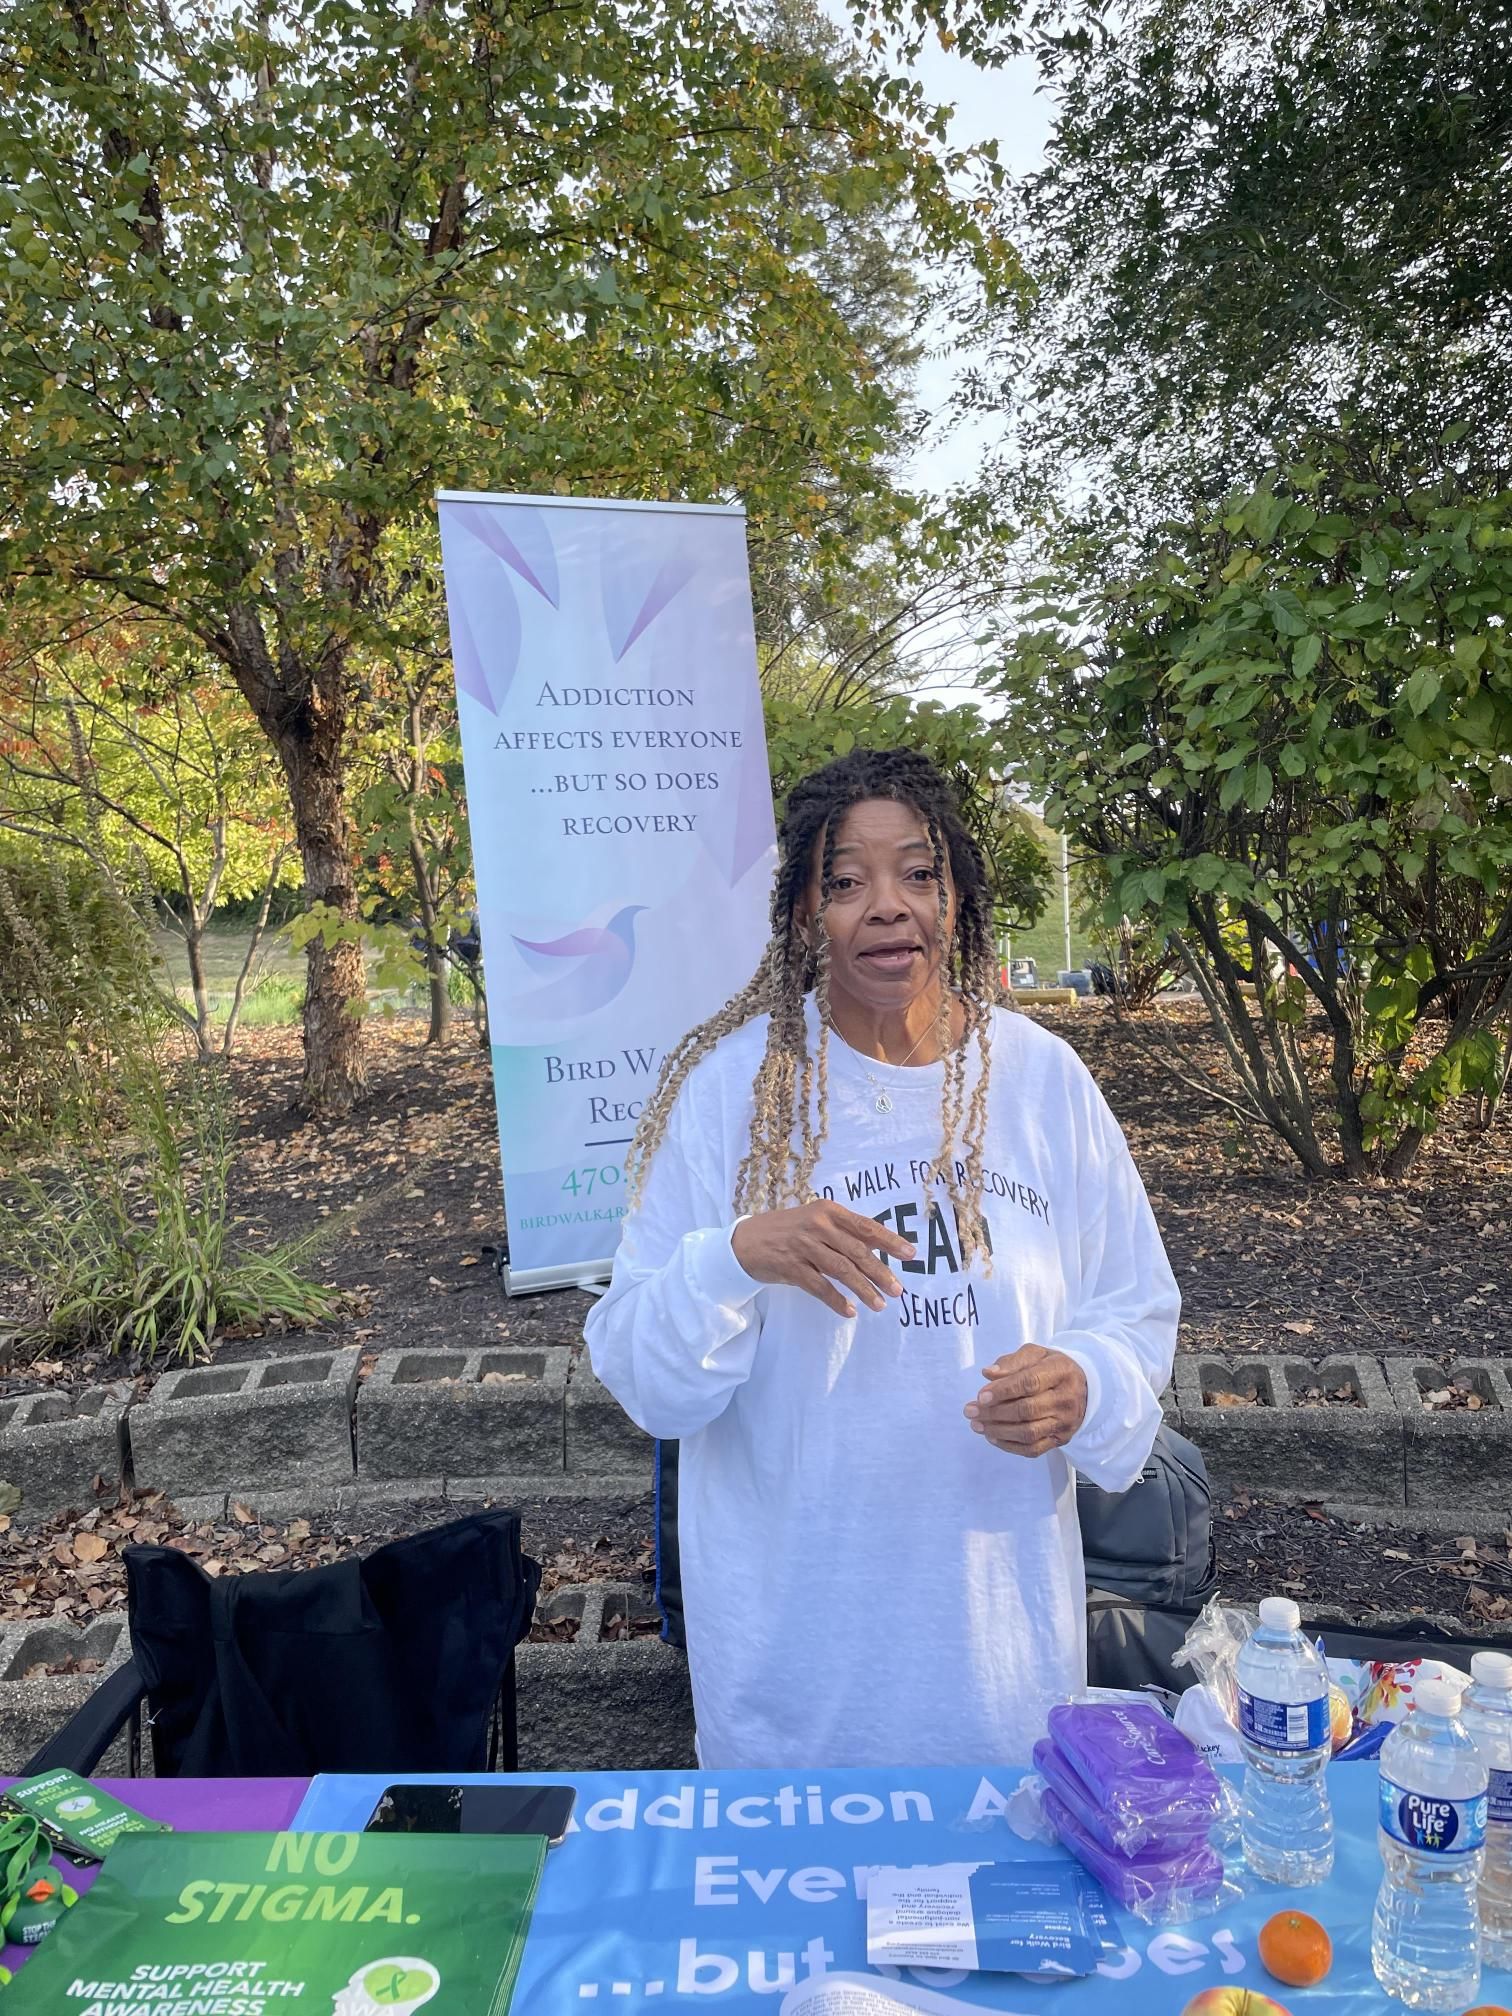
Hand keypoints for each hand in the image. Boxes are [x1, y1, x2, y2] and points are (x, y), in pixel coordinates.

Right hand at [732, 1201, 915, 1318]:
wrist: (745, 1241)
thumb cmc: (788, 1231)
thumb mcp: (815, 1222)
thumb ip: (844, 1232)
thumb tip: (880, 1247)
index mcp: (827, 1211)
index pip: (865, 1226)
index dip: (889, 1241)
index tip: (910, 1254)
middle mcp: (817, 1226)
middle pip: (857, 1252)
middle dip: (880, 1272)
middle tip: (898, 1290)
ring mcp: (802, 1246)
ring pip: (841, 1270)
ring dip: (863, 1289)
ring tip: (880, 1305)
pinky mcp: (790, 1266)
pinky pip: (819, 1287)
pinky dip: (836, 1300)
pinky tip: (850, 1311)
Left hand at [964, 1344, 1087, 1457]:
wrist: (1083, 1386)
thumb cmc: (1050, 1367)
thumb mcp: (1035, 1354)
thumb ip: (1012, 1361)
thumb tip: (988, 1374)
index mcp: (1061, 1371)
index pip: (1030, 1383)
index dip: (1003, 1390)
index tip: (981, 1396)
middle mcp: (1066, 1398)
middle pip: (1027, 1410)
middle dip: (994, 1412)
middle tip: (970, 1411)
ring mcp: (1065, 1422)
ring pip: (1029, 1432)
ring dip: (998, 1431)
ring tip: (977, 1425)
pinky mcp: (1061, 1439)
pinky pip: (1034, 1449)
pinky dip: (1010, 1446)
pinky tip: (992, 1437)